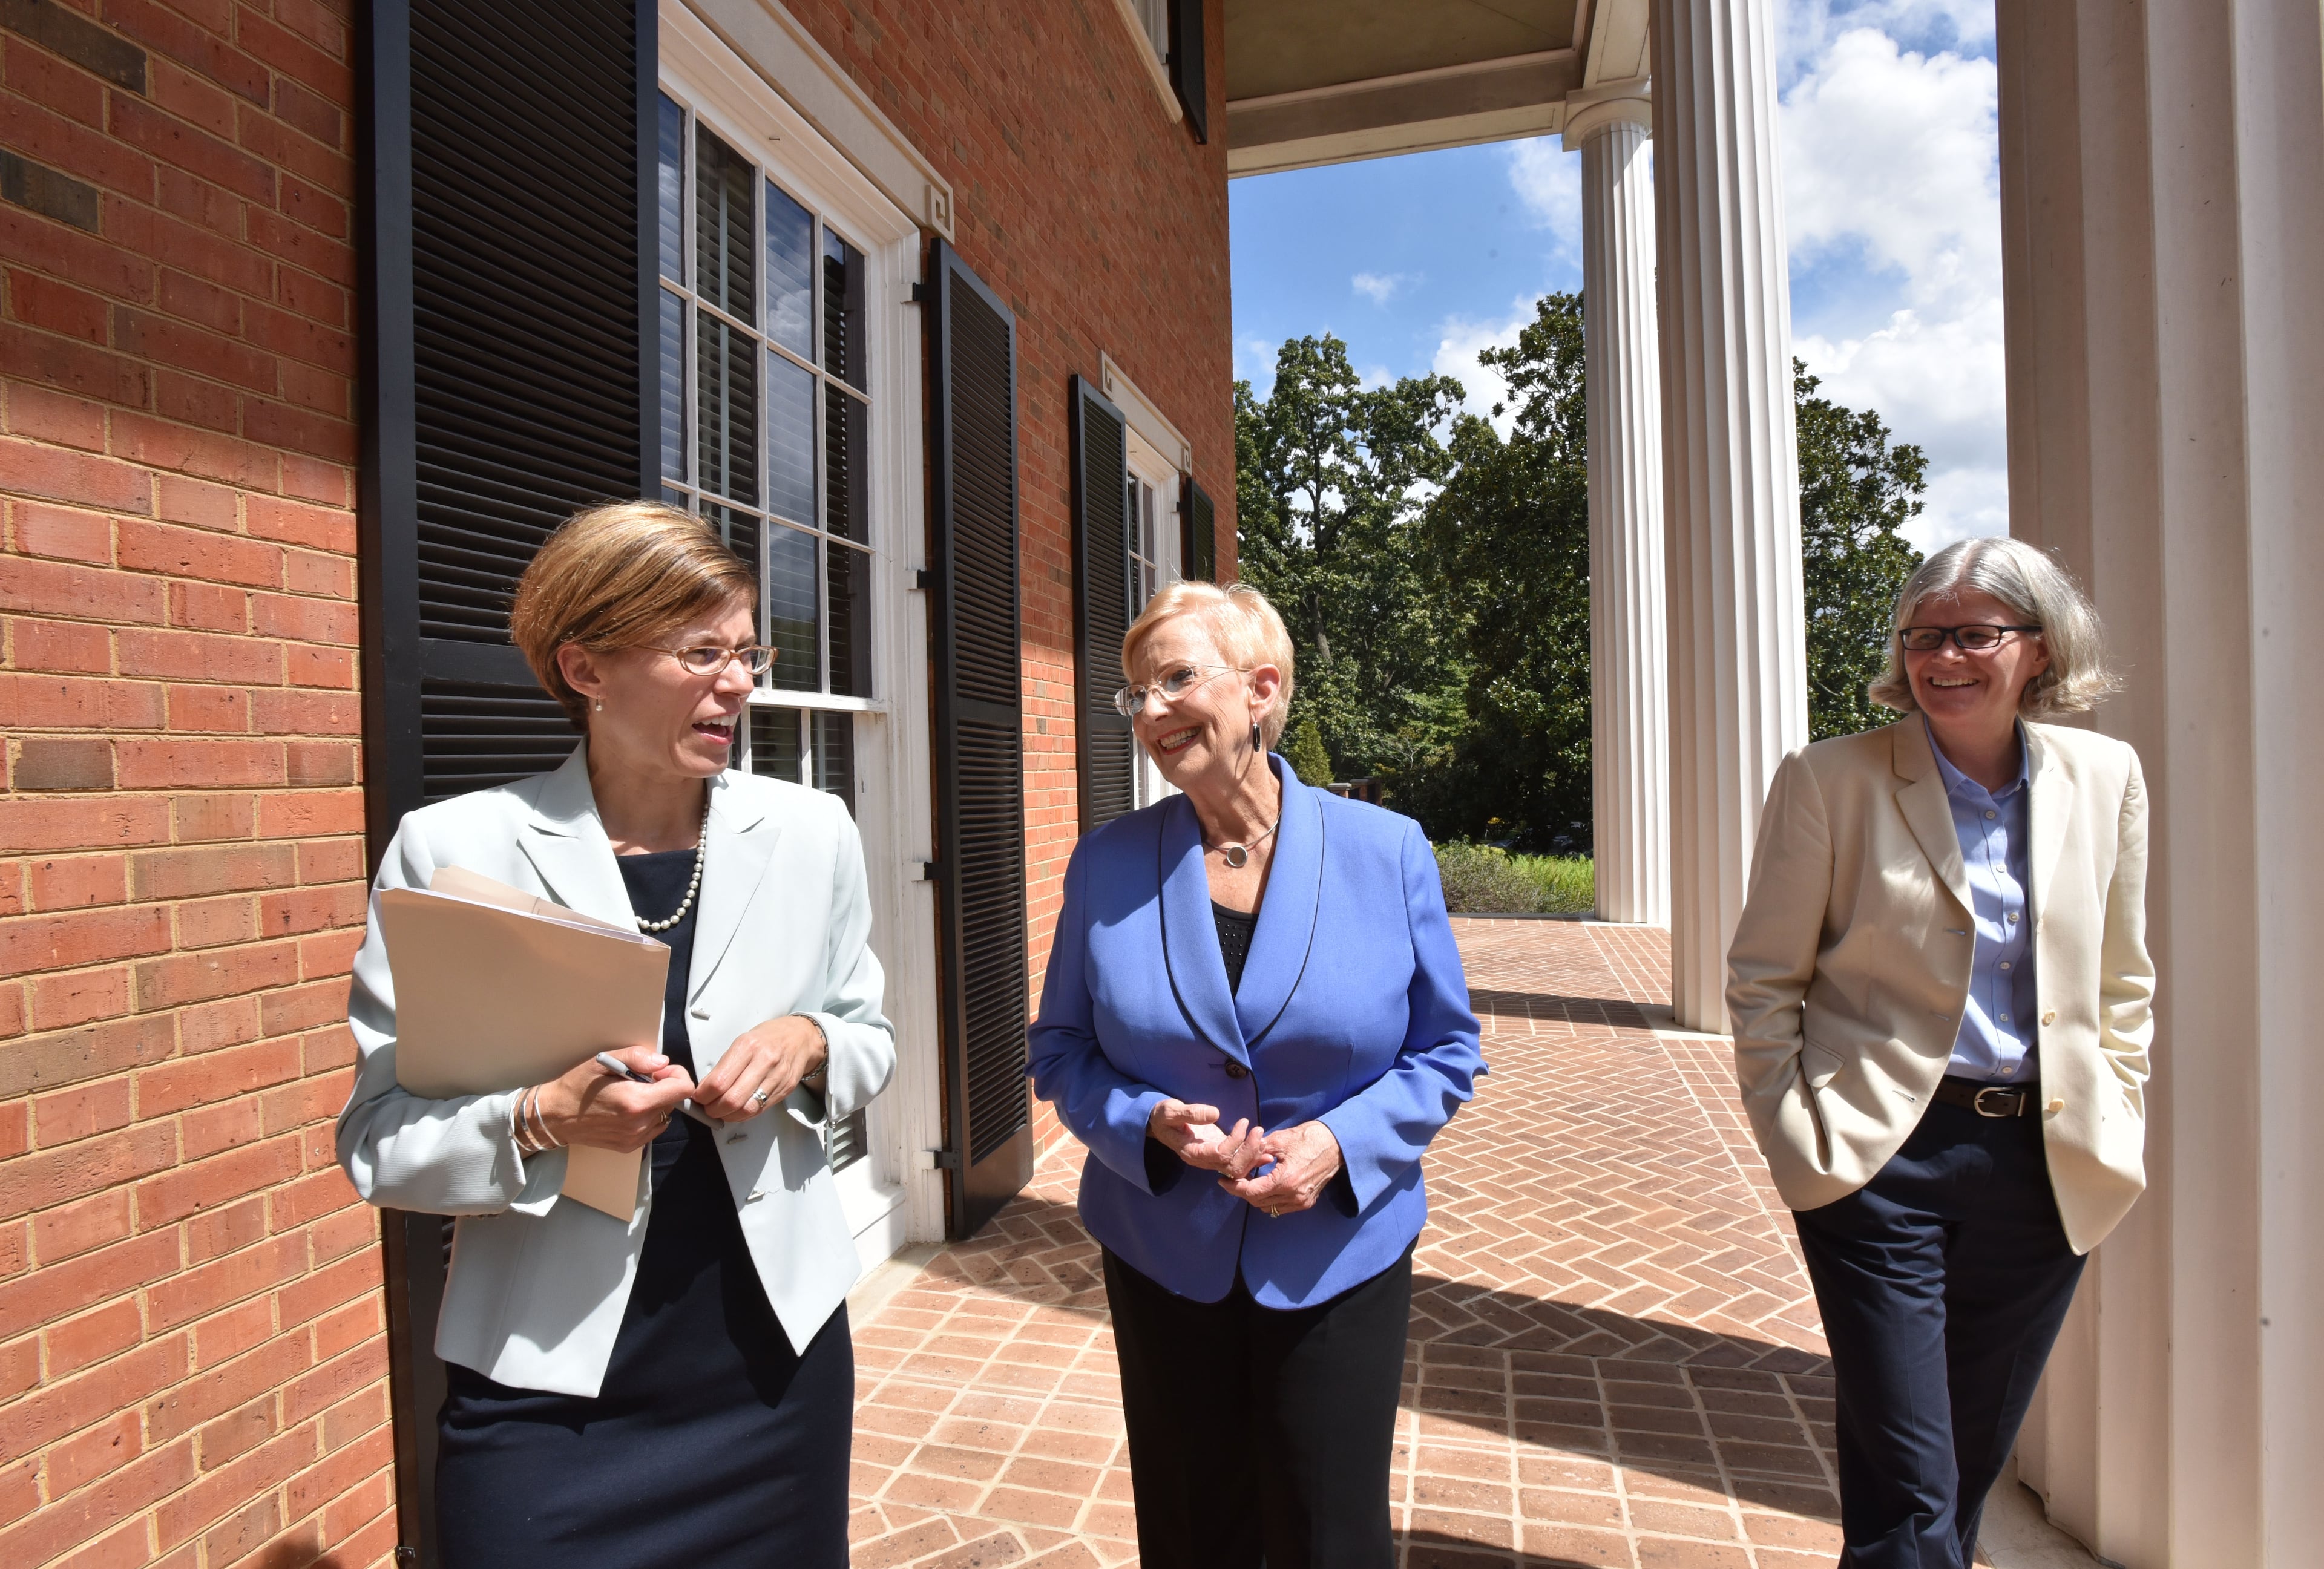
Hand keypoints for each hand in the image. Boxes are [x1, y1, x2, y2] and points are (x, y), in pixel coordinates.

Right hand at [535, 1044, 695, 1152]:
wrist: (554, 1117)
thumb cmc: (577, 1087)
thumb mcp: (603, 1061)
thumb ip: (637, 1058)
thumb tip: (663, 1062)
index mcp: (636, 1102)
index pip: (683, 1089)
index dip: (675, 1074)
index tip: (658, 1070)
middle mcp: (639, 1124)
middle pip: (673, 1100)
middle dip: (662, 1086)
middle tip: (636, 1080)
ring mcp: (635, 1138)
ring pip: (664, 1113)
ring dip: (654, 1101)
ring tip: (627, 1095)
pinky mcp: (630, 1146)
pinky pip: (653, 1127)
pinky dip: (646, 1115)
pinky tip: (625, 1109)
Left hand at [693, 1015, 829, 1122]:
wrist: (800, 1037)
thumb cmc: (767, 1038)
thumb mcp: (742, 1042)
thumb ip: (724, 1066)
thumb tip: (705, 1089)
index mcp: (747, 1047)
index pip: (719, 1081)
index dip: (704, 1095)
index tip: (698, 1097)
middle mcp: (764, 1062)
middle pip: (732, 1099)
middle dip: (714, 1110)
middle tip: (708, 1108)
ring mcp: (777, 1077)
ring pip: (747, 1109)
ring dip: (728, 1116)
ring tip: (721, 1112)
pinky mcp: (785, 1089)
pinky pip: (760, 1110)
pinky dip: (744, 1115)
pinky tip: (737, 1111)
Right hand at [1147, 1099, 1266, 1177]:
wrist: (1160, 1123)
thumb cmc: (1164, 1117)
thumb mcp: (1171, 1111)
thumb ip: (1191, 1113)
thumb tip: (1215, 1114)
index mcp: (1192, 1152)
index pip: (1220, 1155)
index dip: (1235, 1142)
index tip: (1243, 1122)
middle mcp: (1203, 1160)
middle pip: (1232, 1168)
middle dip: (1249, 1152)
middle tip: (1258, 1131)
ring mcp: (1211, 1159)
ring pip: (1237, 1169)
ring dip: (1253, 1156)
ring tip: (1262, 1137)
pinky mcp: (1218, 1153)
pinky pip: (1237, 1163)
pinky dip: (1252, 1158)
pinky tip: (1264, 1149)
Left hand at [1221, 1122, 1342, 1216]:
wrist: (1338, 1144)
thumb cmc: (1310, 1138)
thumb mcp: (1279, 1140)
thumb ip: (1256, 1150)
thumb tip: (1238, 1156)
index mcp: (1286, 1180)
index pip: (1251, 1192)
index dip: (1234, 1187)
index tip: (1223, 1180)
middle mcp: (1294, 1196)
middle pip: (1257, 1202)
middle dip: (1242, 1191)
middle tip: (1233, 1179)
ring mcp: (1302, 1201)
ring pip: (1268, 1207)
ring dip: (1256, 1197)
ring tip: (1249, 1181)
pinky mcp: (1307, 1202)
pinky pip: (1281, 1207)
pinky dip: (1270, 1199)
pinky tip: (1266, 1185)